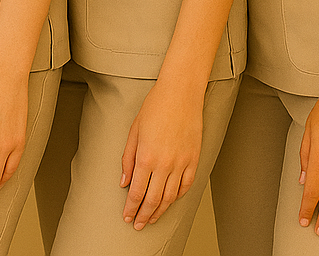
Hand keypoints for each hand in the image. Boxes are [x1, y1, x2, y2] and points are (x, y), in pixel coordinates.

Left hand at [120, 78, 203, 229]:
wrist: (180, 94)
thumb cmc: (155, 107)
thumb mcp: (134, 131)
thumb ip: (128, 159)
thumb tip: (124, 182)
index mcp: (146, 157)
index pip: (137, 192)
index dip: (131, 208)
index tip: (127, 217)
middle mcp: (164, 164)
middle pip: (153, 199)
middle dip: (144, 215)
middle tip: (138, 224)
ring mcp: (181, 164)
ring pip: (170, 197)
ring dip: (159, 211)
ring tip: (152, 218)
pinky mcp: (193, 160)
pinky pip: (185, 187)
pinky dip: (177, 197)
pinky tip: (170, 201)